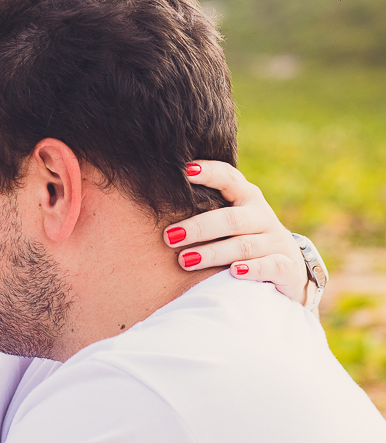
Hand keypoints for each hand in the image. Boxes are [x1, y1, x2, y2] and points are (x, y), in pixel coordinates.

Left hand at [165, 160, 308, 304]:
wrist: (287, 268)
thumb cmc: (243, 239)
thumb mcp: (228, 221)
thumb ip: (204, 209)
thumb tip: (157, 198)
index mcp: (247, 199)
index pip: (229, 179)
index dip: (210, 173)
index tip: (185, 170)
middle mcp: (262, 217)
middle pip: (230, 219)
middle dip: (198, 227)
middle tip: (168, 237)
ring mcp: (275, 242)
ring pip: (243, 246)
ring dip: (213, 253)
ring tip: (185, 261)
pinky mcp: (286, 267)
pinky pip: (270, 266)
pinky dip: (253, 269)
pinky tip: (233, 271)